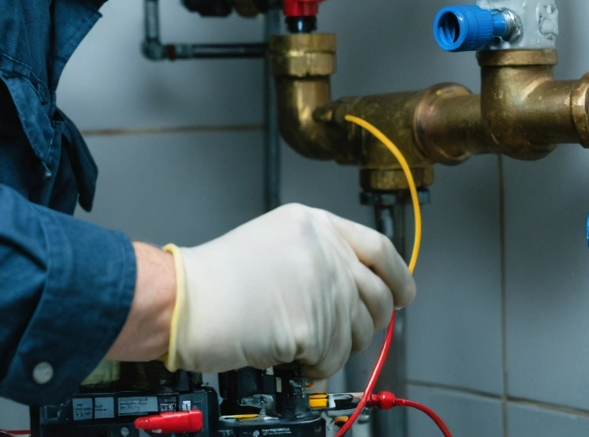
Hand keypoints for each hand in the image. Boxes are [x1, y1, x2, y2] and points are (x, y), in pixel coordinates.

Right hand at [165, 204, 415, 376]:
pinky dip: (315, 365)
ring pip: (358, 331)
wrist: (184, 299)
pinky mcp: (312, 323)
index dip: (397, 275)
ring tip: (301, 342)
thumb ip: (317, 257)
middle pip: (376, 295)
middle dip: (364, 324)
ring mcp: (320, 284)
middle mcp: (322, 248)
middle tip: (340, 335)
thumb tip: (355, 292)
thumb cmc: (215, 279)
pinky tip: (289, 356)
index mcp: (311, 223)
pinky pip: (333, 358)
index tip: (404, 294)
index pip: (377, 247)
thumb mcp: (272, 243)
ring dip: (335, 347)